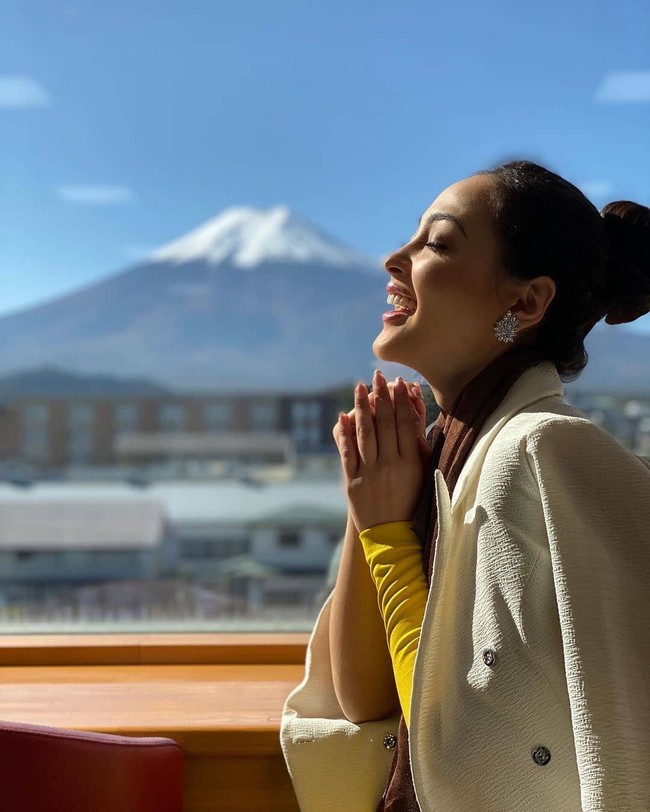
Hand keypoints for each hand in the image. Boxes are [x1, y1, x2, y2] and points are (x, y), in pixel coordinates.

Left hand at [334, 370, 431, 532]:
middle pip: (385, 423)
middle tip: (378, 376)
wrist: (390, 534)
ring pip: (365, 433)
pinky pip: (348, 453)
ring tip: (360, 387)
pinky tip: (343, 415)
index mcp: (411, 463)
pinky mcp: (353, 481)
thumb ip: (418, 448)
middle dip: (381, 396)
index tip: (400, 382)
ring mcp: (370, 472)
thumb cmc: (410, 502)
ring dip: (362, 407)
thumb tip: (413, 417)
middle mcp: (390, 465)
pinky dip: (345, 433)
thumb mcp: (422, 475)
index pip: (406, 424)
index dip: (402, 401)